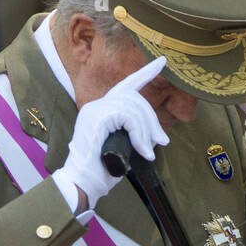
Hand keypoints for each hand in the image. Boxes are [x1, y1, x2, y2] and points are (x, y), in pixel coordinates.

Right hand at [53, 56, 169, 209]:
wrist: (83, 184)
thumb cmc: (102, 171)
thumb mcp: (124, 147)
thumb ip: (134, 135)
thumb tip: (156, 135)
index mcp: (102, 110)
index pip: (127, 85)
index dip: (145, 73)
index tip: (162, 61)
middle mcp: (97, 106)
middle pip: (134, 97)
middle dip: (152, 119)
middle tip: (163, 142)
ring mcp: (95, 110)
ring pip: (132, 107)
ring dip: (147, 130)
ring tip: (149, 152)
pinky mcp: (97, 118)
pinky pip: (127, 116)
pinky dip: (139, 134)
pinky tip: (142, 151)